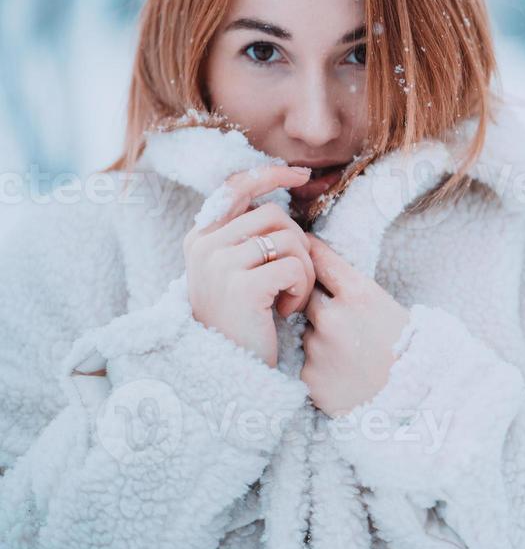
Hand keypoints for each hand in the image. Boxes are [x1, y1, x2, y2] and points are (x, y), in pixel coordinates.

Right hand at [183, 164, 315, 368]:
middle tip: (292, 279)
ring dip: (301, 269)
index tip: (300, 175)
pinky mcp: (241, 286)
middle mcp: (204, 246)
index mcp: (200, 238)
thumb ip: (244, 238)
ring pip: (287, 238)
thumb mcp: (232, 273)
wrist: (225, 374)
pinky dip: (300, 288)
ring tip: (287, 297)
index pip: (236, 187)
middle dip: (297, 244)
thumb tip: (278, 199)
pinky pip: (292, 266)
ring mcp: (219, 264)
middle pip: (274, 215)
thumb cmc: (239, 323)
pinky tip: (285, 311)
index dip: (270, 174)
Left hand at [299, 234, 410, 416]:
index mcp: (358, 292)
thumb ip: (349, 288)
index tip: (302, 248)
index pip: (319, 258)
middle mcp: (332, 316)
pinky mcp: (308, 377)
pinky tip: (343, 375)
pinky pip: (305, 362)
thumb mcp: (386, 305)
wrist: (417, 401)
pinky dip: (319, 367)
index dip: (310, 252)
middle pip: (306, 295)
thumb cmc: (406, 349)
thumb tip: (316, 266)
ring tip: (349, 356)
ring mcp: (317, 348)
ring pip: (305, 332)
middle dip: (317, 304)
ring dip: (319, 339)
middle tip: (342, 321)